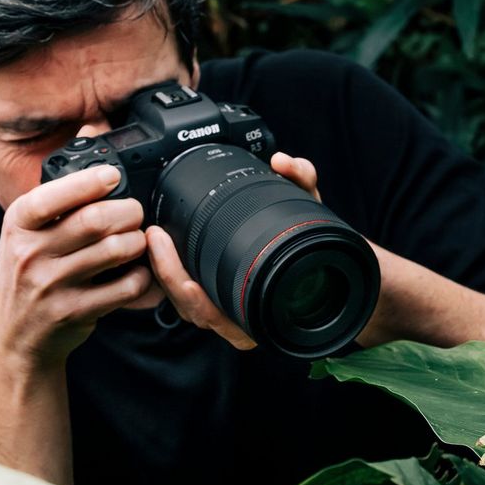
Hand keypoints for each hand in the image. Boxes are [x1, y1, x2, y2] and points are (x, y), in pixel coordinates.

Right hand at [0, 164, 162, 369]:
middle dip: (128, 212)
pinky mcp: (73, 312)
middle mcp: (29, 253)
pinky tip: (139, 272)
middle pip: (95, 221)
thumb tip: (91, 130)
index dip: (89, 182)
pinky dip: (142, 277)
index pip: (51, 196)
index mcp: (18, 223)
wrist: (15, 337)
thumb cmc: (28, 272)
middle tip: (135, 213)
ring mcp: (50, 286)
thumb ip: (59, 186)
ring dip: (137, 242)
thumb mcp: (28, 229)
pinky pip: (124, 288)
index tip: (113, 175)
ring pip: (114, 252)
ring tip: (138, 239)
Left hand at [145, 151, 321, 348]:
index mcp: (265, 315)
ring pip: (185, 306)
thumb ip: (301, 180)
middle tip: (156, 238)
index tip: (180, 270)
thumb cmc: (316, 245)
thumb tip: (282, 163)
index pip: (215, 315)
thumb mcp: (312, 210)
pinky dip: (171, 275)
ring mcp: (228, 316)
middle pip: (192, 311)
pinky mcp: (215, 302)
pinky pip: (186, 297)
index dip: (192, 296)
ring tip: (156, 238)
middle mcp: (245, 322)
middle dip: (168, 277)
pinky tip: (162, 248)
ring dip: (165, 274)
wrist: (328, 270)